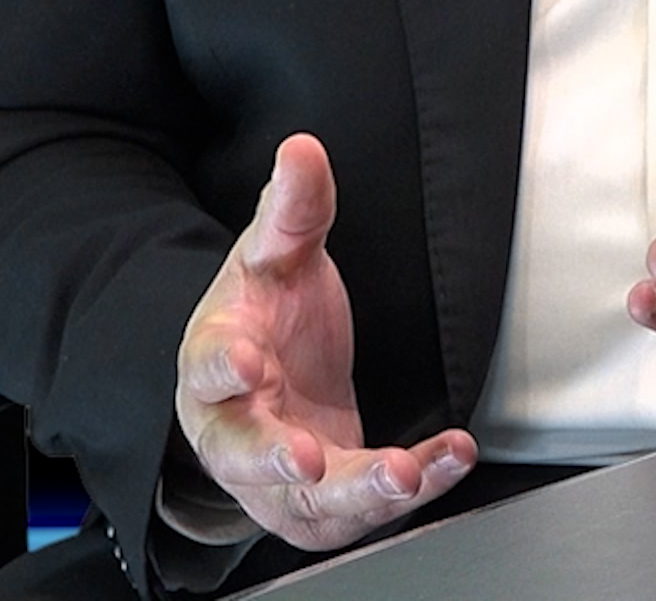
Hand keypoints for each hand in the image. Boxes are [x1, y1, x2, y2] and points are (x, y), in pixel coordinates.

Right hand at [174, 134, 477, 552]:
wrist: (265, 378)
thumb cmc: (261, 316)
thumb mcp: (275, 257)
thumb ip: (292, 209)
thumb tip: (303, 147)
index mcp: (216, 360)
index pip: (207, 366)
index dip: (223, 368)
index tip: (248, 364)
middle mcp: (236, 427)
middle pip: (242, 454)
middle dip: (273, 459)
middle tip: (309, 460)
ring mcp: (276, 477)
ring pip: (306, 501)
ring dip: (356, 493)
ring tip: (405, 473)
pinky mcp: (321, 503)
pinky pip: (361, 508)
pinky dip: (412, 485)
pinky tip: (448, 457)